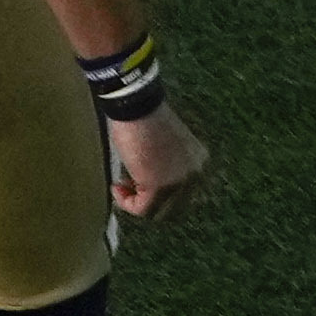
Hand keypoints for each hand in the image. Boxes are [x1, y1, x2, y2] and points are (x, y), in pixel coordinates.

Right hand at [108, 101, 214, 226]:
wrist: (137, 106)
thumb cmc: (143, 117)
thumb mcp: (161, 143)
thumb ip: (163, 162)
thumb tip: (146, 179)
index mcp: (198, 162)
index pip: (182, 190)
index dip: (157, 190)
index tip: (135, 181)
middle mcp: (194, 174)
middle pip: (172, 203)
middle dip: (146, 198)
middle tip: (126, 187)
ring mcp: (179, 181)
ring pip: (158, 208)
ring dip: (135, 201)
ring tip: (121, 187)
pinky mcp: (159, 185)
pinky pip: (143, 208)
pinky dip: (127, 203)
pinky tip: (117, 190)